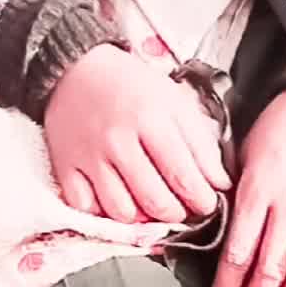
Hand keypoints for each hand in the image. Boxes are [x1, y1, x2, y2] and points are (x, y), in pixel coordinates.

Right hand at [44, 44, 232, 224]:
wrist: (77, 69)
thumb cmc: (131, 86)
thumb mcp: (174, 102)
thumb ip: (200, 143)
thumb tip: (221, 183)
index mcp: (151, 119)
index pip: (184, 177)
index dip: (202, 200)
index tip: (207, 203)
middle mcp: (118, 140)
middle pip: (155, 201)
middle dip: (177, 213)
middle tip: (182, 207)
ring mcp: (89, 157)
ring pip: (122, 212)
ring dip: (142, 218)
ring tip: (150, 205)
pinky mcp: (64, 167)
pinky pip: (87, 210)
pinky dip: (104, 214)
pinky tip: (117, 200)